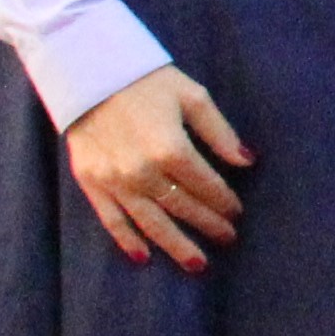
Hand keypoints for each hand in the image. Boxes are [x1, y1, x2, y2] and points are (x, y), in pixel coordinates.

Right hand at [62, 66, 248, 270]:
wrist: (87, 71)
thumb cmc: (147, 80)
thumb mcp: (193, 97)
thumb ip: (221, 133)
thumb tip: (248, 161)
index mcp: (171, 148)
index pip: (206, 185)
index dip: (224, 201)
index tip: (237, 212)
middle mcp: (142, 171)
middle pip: (182, 207)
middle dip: (208, 225)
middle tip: (228, 238)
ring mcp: (114, 180)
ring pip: (150, 223)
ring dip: (175, 246)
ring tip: (198, 264)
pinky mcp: (90, 182)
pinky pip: (111, 219)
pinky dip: (127, 241)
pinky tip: (143, 257)